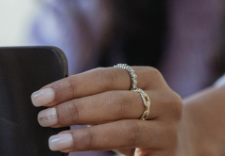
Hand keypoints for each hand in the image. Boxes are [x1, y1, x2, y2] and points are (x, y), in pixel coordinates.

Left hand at [30, 66, 189, 155]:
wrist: (184, 143)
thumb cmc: (139, 120)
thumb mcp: (123, 101)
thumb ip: (97, 97)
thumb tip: (50, 101)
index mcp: (149, 77)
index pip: (104, 76)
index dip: (71, 86)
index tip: (40, 97)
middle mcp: (165, 99)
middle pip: (114, 102)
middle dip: (74, 110)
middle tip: (44, 118)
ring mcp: (169, 129)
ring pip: (124, 130)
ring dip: (86, 136)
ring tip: (57, 141)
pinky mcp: (169, 154)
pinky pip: (133, 153)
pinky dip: (104, 153)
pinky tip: (84, 155)